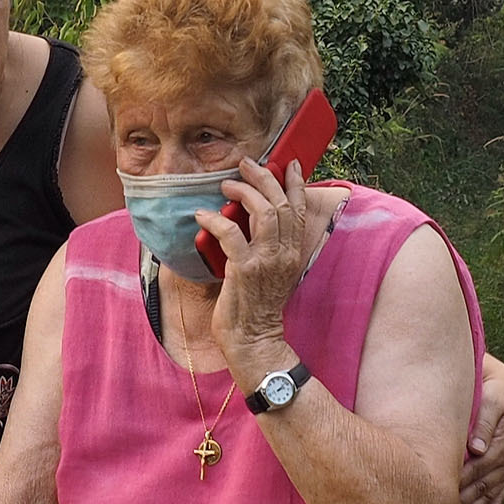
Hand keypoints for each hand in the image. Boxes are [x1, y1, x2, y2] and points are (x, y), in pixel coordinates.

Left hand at [200, 154, 341, 385]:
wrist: (254, 340)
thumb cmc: (258, 307)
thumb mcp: (274, 273)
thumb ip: (271, 247)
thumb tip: (251, 219)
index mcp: (294, 252)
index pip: (300, 209)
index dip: (295, 183)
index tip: (289, 163)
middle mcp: (284, 253)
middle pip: (280, 203)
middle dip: (264, 177)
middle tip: (246, 165)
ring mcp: (266, 261)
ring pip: (262, 211)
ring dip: (243, 192)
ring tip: (226, 185)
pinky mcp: (244, 269)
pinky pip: (230, 233)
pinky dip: (215, 219)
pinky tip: (202, 215)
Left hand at [457, 371, 503, 503]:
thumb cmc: (495, 395)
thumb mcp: (493, 403)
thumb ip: (484, 424)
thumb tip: (477, 448)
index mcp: (499, 447)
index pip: (475, 469)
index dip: (457, 482)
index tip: (438, 492)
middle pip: (478, 487)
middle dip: (460, 503)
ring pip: (486, 496)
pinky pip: (499, 497)